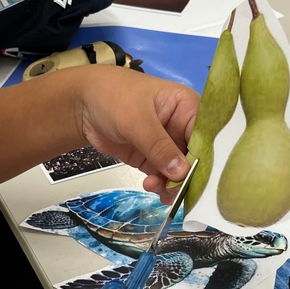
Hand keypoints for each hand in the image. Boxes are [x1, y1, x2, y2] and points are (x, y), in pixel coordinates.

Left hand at [71, 66, 197, 201]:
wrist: (82, 105)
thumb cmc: (113, 98)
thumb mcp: (137, 120)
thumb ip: (159, 147)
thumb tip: (182, 173)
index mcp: (188, 107)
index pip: (207, 136)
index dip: (206, 159)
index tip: (199, 180)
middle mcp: (184, 127)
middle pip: (197, 158)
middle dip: (188, 177)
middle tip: (175, 191)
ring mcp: (169, 144)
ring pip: (182, 172)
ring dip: (173, 184)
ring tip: (156, 188)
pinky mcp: (154, 158)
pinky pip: (165, 176)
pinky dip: (162, 185)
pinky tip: (152, 187)